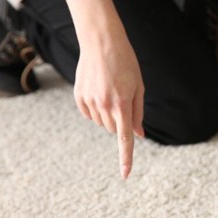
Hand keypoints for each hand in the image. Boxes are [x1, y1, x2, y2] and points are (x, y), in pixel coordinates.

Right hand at [73, 27, 144, 178]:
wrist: (101, 42)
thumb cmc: (126, 63)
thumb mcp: (139, 87)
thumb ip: (138, 113)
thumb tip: (139, 135)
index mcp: (122, 104)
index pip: (125, 138)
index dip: (126, 158)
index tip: (125, 175)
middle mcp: (104, 105)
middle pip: (113, 130)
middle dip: (120, 122)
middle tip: (122, 99)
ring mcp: (89, 101)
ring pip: (101, 123)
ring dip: (108, 115)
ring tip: (110, 91)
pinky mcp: (78, 96)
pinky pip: (88, 115)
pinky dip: (95, 110)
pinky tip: (98, 92)